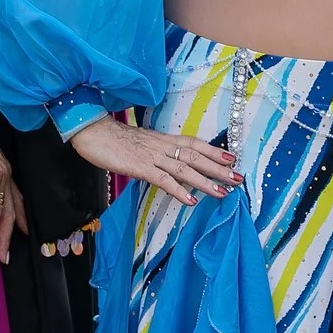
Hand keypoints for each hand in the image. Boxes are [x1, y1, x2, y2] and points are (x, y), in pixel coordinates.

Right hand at [68, 114, 238, 207]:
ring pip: (185, 169)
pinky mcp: (140, 167)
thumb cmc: (115, 140)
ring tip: (223, 192)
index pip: (195, 144)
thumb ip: (158, 153)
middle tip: (238, 179)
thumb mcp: (142, 143)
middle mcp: (163, 147)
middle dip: (219, 169)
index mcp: (164, 140)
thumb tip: (171, 164)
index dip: (215, 151)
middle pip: (196, 157)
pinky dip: (178, 191)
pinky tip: (190, 201)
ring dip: (206, 182)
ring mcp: (153, 157)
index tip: (233, 159)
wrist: (93, 132)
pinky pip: (163, 180)